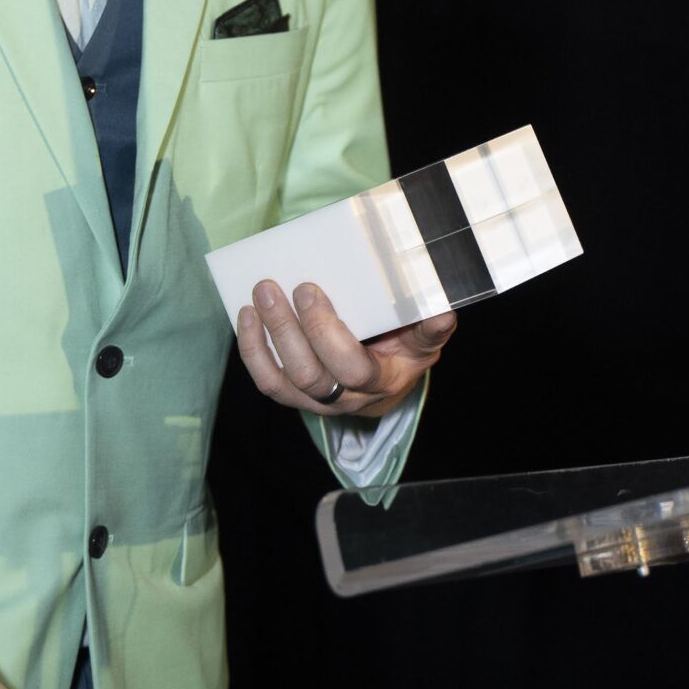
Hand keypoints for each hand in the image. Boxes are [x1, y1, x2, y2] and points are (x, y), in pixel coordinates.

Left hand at [236, 278, 455, 418]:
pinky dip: (252, 351)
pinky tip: (246, 317)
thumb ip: (432, 326)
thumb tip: (441, 311)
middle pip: (311, 375)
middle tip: (273, 287)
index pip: (352, 368)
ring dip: (264, 339)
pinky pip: (268, 382)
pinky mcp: (295, 396)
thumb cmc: (405, 348)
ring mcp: (318, 402)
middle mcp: (348, 399)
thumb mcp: (426, 338)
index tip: (310, 289)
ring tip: (256, 299)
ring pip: (283, 383)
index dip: (326, 333)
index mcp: (381, 381)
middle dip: (287, 329)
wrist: (389, 379)